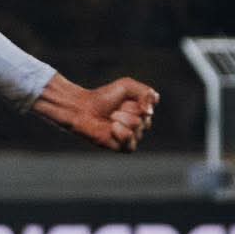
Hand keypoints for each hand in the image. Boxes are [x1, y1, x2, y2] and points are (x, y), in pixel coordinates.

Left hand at [32, 73, 158, 151]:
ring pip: (137, 128)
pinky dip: (120, 132)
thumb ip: (145, 93)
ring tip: (111, 118)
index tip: (122, 99)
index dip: (136, 101)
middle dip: (127, 110)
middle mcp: (141, 124)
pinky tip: (111, 128)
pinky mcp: (124, 147)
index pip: (150, 106)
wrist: (84, 109)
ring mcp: (133, 136)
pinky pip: (130, 140)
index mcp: (143, 110)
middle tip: (114, 109)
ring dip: (121, 119)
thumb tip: (150, 112)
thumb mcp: (127, 86)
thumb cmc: (104, 97)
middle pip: (145, 118)